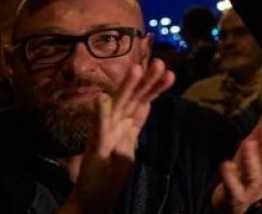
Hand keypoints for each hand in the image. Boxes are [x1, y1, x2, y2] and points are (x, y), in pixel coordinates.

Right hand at [65, 60, 174, 213]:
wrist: (91, 198)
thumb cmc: (110, 172)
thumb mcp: (129, 145)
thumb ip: (135, 124)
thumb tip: (146, 103)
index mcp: (125, 125)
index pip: (143, 102)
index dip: (155, 88)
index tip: (170, 74)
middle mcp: (115, 124)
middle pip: (133, 98)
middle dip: (145, 81)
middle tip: (160, 63)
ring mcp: (104, 134)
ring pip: (117, 106)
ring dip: (125, 88)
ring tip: (136, 69)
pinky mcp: (95, 147)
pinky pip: (98, 129)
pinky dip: (100, 114)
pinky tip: (101, 99)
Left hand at [211, 91, 261, 213]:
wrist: (239, 200)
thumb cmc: (250, 166)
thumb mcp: (257, 140)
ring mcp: (250, 184)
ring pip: (253, 173)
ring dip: (252, 159)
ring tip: (248, 143)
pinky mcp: (235, 194)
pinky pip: (233, 187)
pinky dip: (230, 178)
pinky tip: (225, 165)